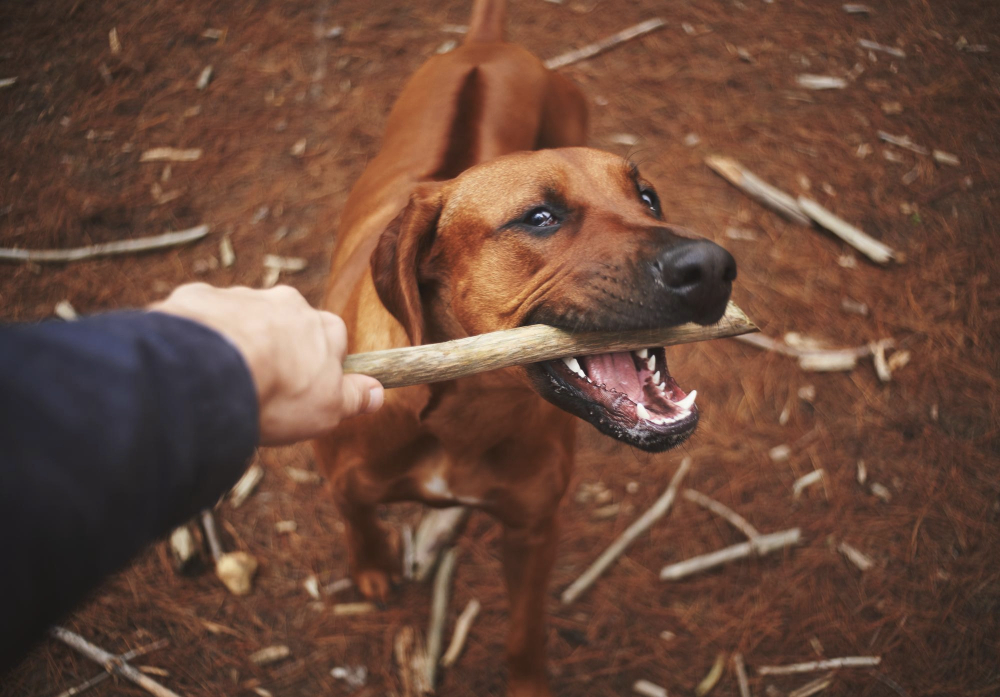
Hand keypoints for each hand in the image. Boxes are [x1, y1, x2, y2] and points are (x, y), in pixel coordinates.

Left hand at [151, 283, 383, 444]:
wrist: (213, 371)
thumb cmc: (280, 391)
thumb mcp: (330, 409)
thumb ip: (355, 398)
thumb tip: (378, 393)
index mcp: (324, 327)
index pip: (333, 340)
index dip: (321, 366)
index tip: (306, 391)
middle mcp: (287, 303)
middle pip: (288, 325)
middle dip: (278, 349)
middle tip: (264, 387)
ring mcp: (243, 297)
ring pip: (245, 319)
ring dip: (239, 342)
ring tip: (226, 383)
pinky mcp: (201, 298)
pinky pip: (204, 316)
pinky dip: (202, 337)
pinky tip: (195, 366)